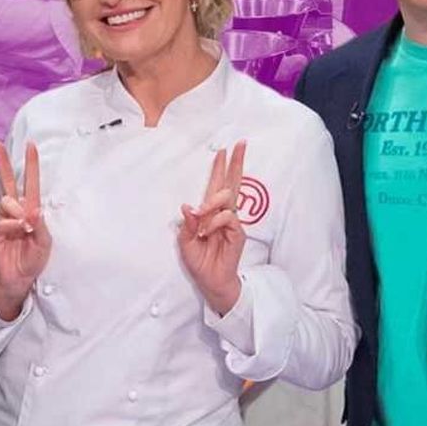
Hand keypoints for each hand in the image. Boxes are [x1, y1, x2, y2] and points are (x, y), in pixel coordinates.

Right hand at [0, 140, 50, 319]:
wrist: (17, 279)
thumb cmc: (32, 260)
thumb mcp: (45, 243)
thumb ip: (40, 225)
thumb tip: (34, 210)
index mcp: (31, 210)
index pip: (31, 183)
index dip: (30, 164)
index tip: (30, 145)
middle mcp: (16, 211)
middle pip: (9, 181)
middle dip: (3, 161)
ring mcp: (4, 219)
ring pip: (8, 200)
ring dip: (18, 212)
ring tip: (25, 229)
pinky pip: (3, 220)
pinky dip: (13, 225)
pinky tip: (18, 232)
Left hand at [179, 140, 247, 315]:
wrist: (210, 281)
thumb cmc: (199, 262)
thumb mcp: (185, 243)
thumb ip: (188, 225)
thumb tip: (188, 207)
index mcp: (210, 213)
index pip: (216, 186)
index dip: (220, 168)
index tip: (224, 150)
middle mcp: (222, 214)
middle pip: (231, 183)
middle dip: (236, 163)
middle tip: (241, 144)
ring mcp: (231, 223)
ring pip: (227, 198)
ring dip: (212, 202)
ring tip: (201, 215)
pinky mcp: (237, 233)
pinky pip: (227, 217)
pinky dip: (215, 221)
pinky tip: (208, 231)